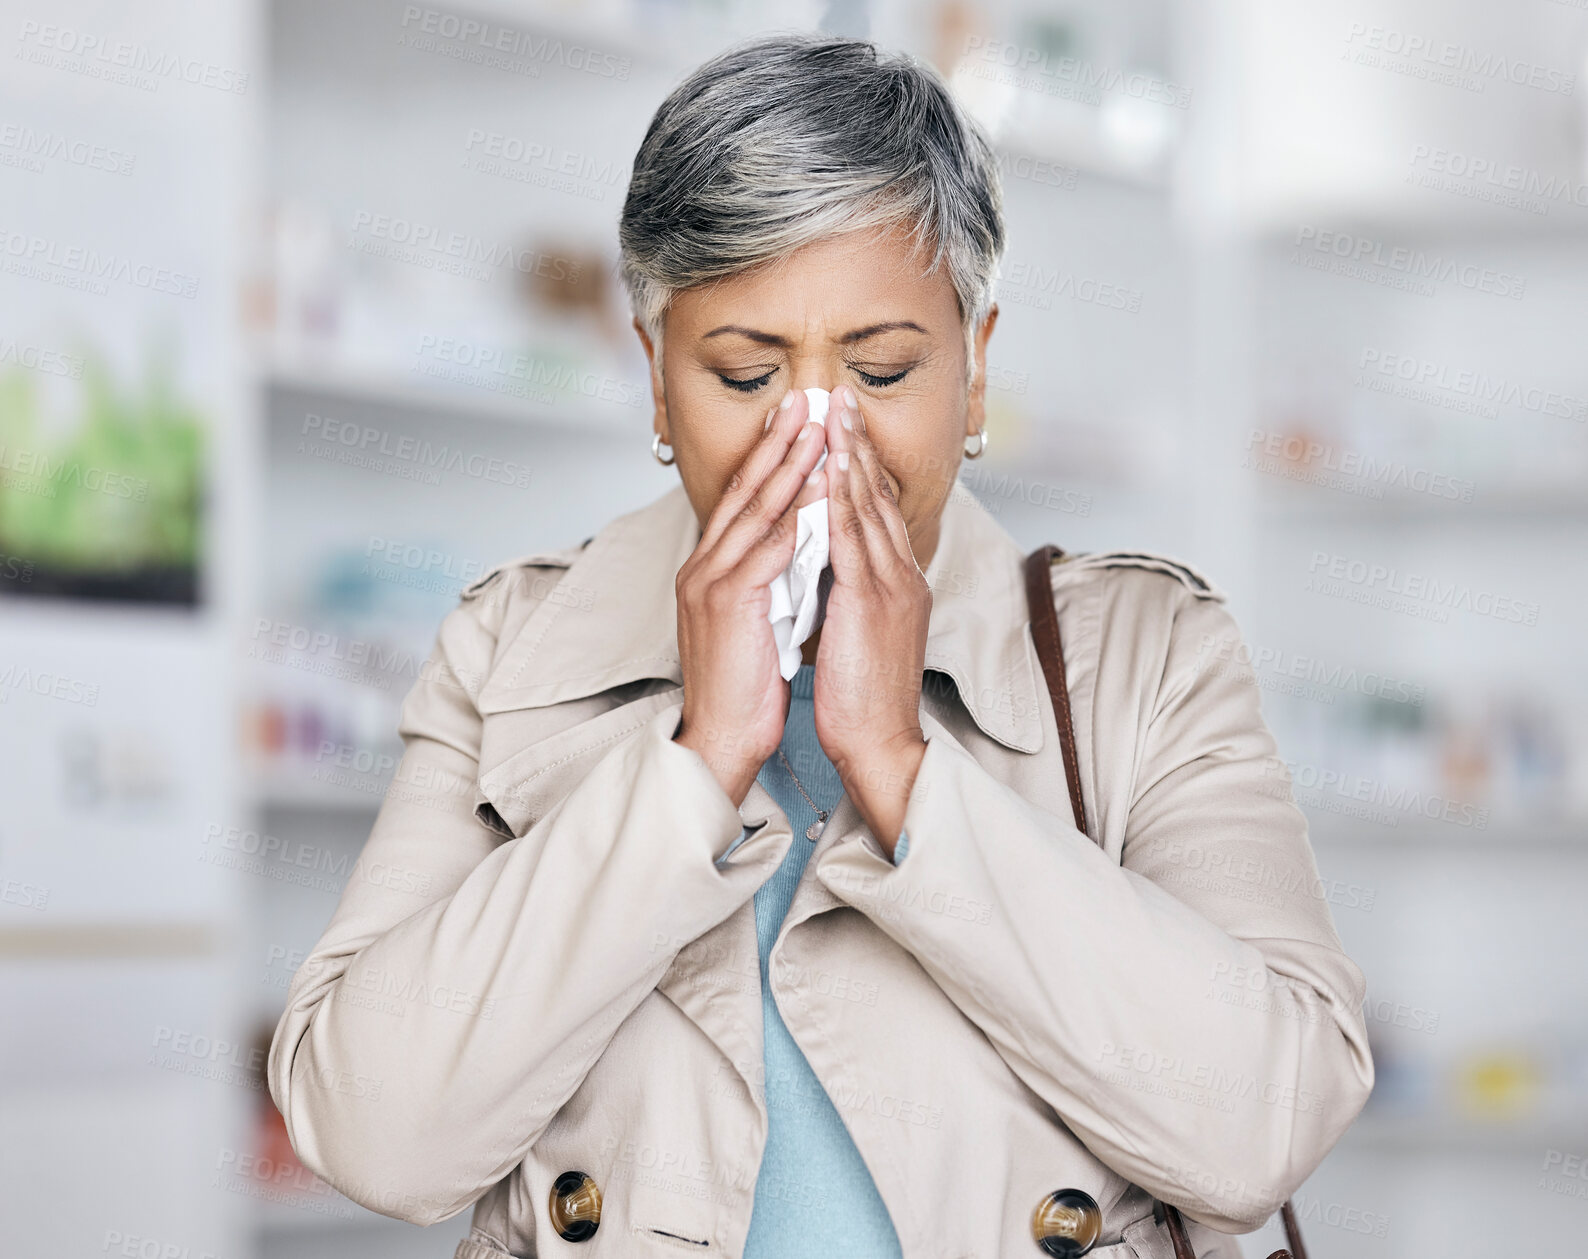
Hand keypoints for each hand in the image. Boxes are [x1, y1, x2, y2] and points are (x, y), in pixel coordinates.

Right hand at [673, 390, 827, 806]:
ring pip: (757, 510)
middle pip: (745, 491)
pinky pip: (768, 548)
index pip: (743, 501)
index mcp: (709, 569)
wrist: (722, 739)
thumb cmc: (746, 687)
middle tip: (806, 401)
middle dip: (778, 443)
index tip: (796, 422)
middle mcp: (703, 566)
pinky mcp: (728, 602)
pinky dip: (796, 515)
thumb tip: (801, 548)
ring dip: (790, 466)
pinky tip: (819, 489)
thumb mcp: (756, 620)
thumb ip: (769, 579)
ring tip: (818, 428)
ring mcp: (712, 582)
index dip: (769, 458)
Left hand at [812, 384, 930, 853]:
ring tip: (833, 412)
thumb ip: (851, 593)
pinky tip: (829, 466)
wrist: (881, 743)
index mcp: (899, 583)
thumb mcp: (860, 634)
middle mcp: (903, 575)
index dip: (859, 464)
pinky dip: (843, 496)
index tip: (841, 426)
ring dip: (850, 454)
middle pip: (878, 494)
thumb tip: (828, 565)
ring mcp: (893, 585)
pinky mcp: (875, 601)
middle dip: (857, 443)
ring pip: (869, 505)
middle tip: (838, 397)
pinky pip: (856, 536)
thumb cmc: (864, 698)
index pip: (877, 510)